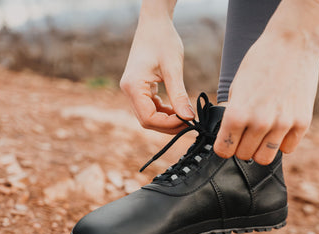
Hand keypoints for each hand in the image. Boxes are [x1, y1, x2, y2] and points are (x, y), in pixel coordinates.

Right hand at [120, 8, 193, 133]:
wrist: (154, 23)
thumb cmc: (163, 40)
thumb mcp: (173, 69)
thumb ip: (179, 95)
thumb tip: (188, 117)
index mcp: (133, 86)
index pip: (148, 118)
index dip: (169, 124)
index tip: (188, 121)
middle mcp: (128, 90)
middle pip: (147, 121)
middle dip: (168, 125)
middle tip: (189, 123)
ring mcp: (132, 90)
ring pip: (148, 116)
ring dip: (167, 120)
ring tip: (186, 116)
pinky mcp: (139, 88)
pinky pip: (150, 107)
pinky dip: (164, 112)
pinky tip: (178, 109)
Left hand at [214, 32, 318, 164]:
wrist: (292, 44)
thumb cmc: (260, 62)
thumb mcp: (236, 87)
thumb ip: (233, 114)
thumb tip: (229, 135)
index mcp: (237, 113)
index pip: (224, 150)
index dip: (224, 147)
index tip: (227, 142)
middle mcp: (259, 122)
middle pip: (244, 156)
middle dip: (242, 146)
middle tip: (245, 134)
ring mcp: (283, 124)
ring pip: (265, 158)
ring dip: (260, 149)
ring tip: (262, 134)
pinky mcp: (302, 123)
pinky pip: (287, 148)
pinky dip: (282, 142)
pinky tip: (279, 127)